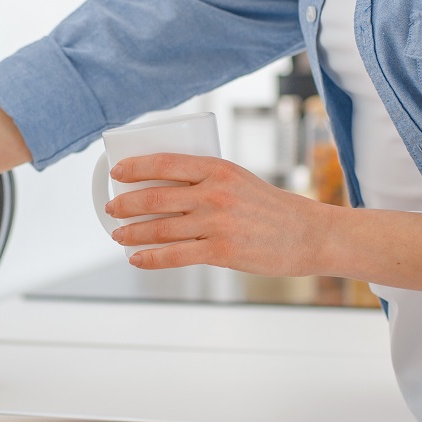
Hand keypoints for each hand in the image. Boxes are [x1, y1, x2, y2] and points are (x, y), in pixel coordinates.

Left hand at [105, 154, 337, 275]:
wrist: (308, 234)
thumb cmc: (273, 208)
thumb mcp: (239, 181)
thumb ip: (207, 182)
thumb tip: (167, 191)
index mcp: (218, 169)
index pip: (165, 163)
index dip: (135, 167)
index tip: (117, 172)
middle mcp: (214, 193)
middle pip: (156, 197)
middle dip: (126, 203)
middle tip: (112, 208)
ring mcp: (217, 222)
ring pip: (160, 228)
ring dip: (132, 232)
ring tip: (118, 235)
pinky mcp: (221, 250)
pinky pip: (175, 255)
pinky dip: (150, 258)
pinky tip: (136, 258)